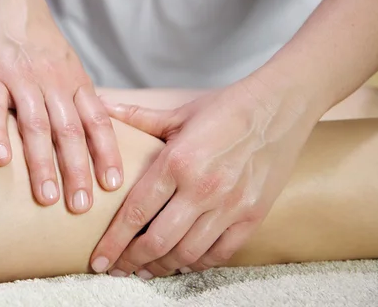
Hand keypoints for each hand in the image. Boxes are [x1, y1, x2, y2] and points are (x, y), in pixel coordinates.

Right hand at [0, 0, 122, 213]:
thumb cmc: (41, 40)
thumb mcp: (69, 65)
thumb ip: (79, 97)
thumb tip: (95, 135)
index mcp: (76, 81)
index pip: (98, 122)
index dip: (106, 153)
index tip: (113, 186)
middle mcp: (54, 81)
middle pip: (70, 131)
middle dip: (78, 171)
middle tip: (81, 207)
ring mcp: (22, 77)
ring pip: (36, 125)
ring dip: (43, 163)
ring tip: (46, 197)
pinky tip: (2, 161)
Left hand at [90, 76, 319, 276]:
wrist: (279, 106)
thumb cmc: (226, 108)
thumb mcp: (178, 113)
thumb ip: (138, 117)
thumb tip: (103, 106)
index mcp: (177, 162)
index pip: (135, 212)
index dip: (113, 242)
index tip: (98, 260)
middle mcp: (202, 188)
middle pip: (157, 241)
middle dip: (131, 262)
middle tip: (115, 270)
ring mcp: (230, 205)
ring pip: (187, 253)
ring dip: (161, 267)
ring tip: (145, 270)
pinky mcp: (253, 215)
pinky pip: (220, 253)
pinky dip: (198, 264)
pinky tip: (182, 262)